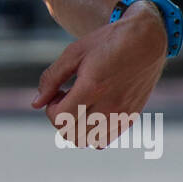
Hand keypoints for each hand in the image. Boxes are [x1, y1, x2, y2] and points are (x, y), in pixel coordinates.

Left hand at [30, 4, 166, 146]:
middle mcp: (109, 105)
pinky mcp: (131, 117)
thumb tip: (35, 104)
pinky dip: (92, 132)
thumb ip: (52, 78)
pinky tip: (93, 111)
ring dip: (76, 128)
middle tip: (65, 99)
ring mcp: (122, 113)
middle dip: (60, 119)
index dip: (50, 109)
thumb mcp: (73, 53)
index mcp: (92, 88)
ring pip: (87, 141)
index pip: (60, 119)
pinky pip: (105, 140)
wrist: (147, 40)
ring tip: (80, 106)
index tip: (57, 93)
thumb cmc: (107, 42)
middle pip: (71, 134)